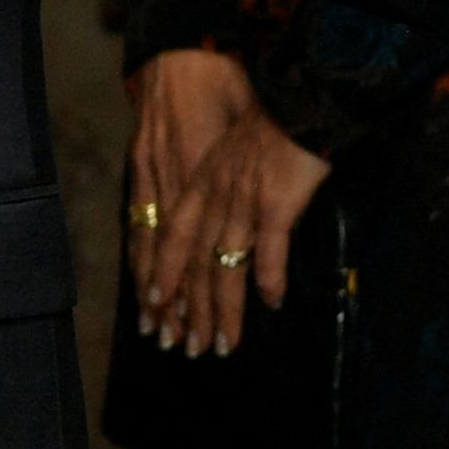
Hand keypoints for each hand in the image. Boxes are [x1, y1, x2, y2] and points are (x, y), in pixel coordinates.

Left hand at [126, 48, 327, 355]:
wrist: (294, 100)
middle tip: (185, 348)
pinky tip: (269, 304)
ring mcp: (241, 203)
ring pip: (225, 268)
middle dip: (190, 312)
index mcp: (196, 187)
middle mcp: (212, 199)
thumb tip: (215, 232)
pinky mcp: (274, 204)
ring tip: (223, 343)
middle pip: (193, 266)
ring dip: (224, 311)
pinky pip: (268, 250)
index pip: (170, 242)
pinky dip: (268, 279)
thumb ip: (213, 193)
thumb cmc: (262, 129)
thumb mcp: (223, 159)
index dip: (161, 279)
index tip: (155, 312)